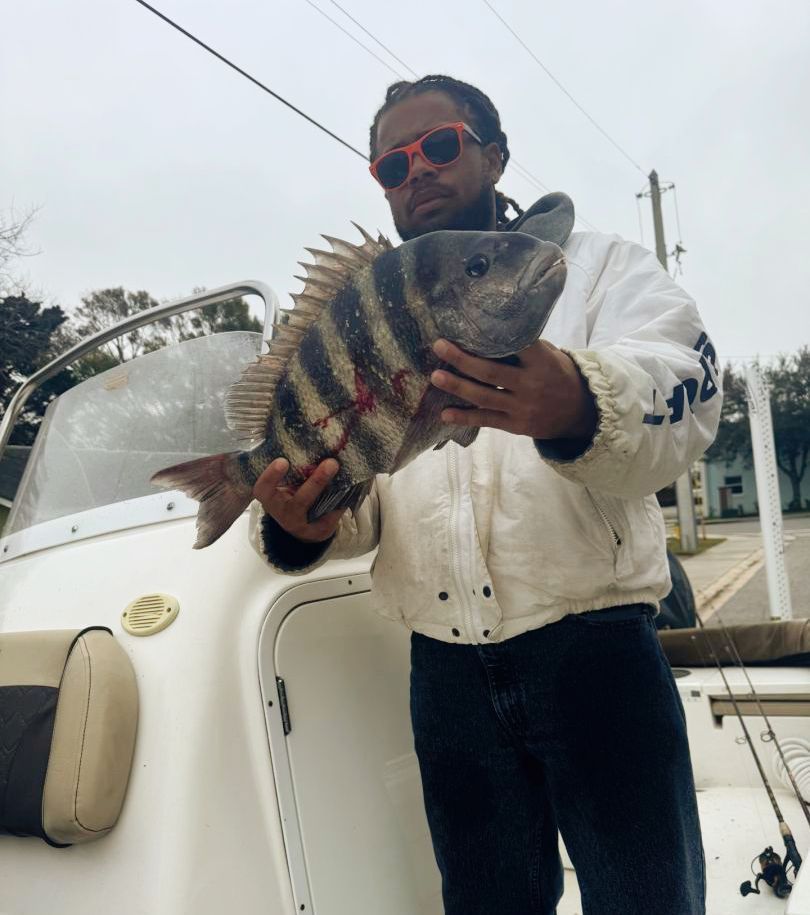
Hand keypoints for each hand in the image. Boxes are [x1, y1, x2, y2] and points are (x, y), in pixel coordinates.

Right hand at [253, 458, 345, 542]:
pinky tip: (354, 484)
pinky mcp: (321, 530)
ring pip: (319, 508)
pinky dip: (345, 498)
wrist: (301, 528)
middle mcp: (284, 514)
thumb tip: (308, 437)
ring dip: (336, 491)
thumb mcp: (282, 485)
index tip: (282, 461)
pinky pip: (335, 513)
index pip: (263, 490)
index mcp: (270, 500)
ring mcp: (303, 525)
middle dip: (317, 482)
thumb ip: (289, 469)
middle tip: (331, 462)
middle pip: (300, 501)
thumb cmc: (289, 496)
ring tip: (345, 472)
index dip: (270, 477)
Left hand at [430, 339, 597, 441]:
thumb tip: (492, 329)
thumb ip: (526, 347)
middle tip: (439, 346)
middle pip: (491, 372)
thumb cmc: (559, 376)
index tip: (469, 324)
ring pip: (484, 397)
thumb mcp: (551, 356)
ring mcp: (523, 408)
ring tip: (436, 377)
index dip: (492, 336)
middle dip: (462, 359)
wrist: (580, 413)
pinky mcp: (516, 426)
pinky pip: (487, 421)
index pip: (516, 345)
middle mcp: (531, 385)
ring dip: (457, 387)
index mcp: (542, 362)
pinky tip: (445, 414)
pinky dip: (465, 418)